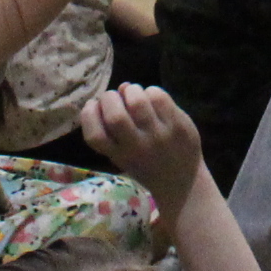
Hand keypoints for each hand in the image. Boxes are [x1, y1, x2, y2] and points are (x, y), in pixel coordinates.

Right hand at [80, 84, 204, 210]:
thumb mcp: (123, 155)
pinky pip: (160, 97)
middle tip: (116, 97)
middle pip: (115, 115)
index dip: (88, 115)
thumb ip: (115, 128)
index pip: (94, 135)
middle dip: (110, 97)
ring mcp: (159, 136)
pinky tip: (152, 99)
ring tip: (134, 94)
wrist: (181, 182)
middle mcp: (137, 147)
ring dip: (132, 90)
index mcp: (118, 155)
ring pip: (138, 101)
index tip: (93, 105)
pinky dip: (152, 91)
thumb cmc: (146, 165)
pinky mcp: (178, 125)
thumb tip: (122, 88)